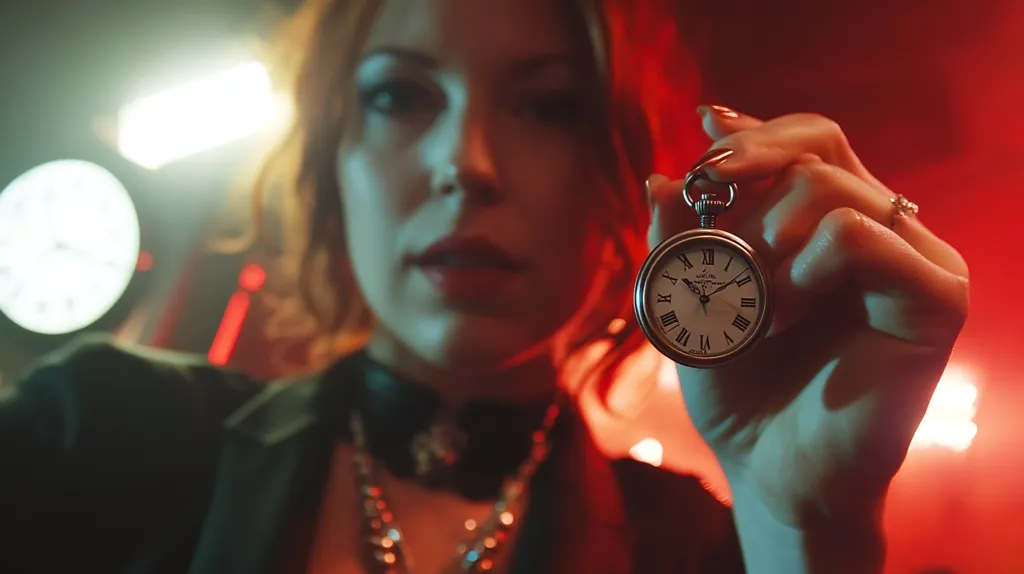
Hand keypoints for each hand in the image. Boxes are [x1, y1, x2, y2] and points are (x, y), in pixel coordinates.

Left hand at [647, 107, 969, 531]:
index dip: (750, 133)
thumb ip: (675, 243)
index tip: (704, 140)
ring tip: (752, 303)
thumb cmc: (737, 389)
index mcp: (823, 224)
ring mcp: (910, 260)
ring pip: (832, 185)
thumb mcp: (688, 305)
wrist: (771, 471)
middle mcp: (874, 229)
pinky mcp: (934, 298)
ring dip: (765, 238)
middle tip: (710, 210)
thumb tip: (659, 176)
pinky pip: (865, 237)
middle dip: (748, 164)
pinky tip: (784, 313)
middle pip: (818, 142)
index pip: (800, 141)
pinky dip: (805, 267)